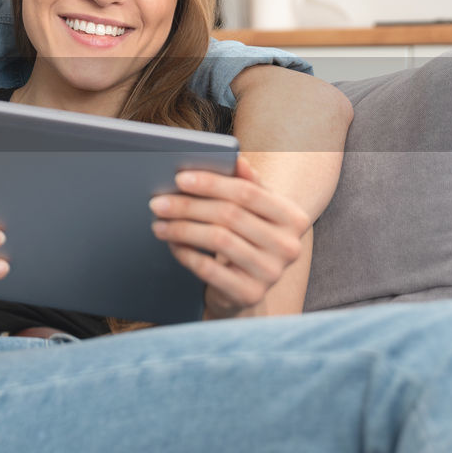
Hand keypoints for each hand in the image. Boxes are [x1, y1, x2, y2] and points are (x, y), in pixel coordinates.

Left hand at [149, 156, 309, 318]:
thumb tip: (236, 158)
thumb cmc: (247, 238)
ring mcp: (272, 273)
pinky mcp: (250, 294)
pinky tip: (172, 244)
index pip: (248, 192)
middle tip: (157, 203)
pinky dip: (185, 253)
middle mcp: (289, 246)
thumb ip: (247, 183)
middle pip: (230, 215)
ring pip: (218, 240)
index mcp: (293, 218)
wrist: (247, 286)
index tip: (179, 178)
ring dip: (182, 229)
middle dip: (188, 206)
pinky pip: (209, 269)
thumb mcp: (253, 210)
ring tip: (158, 224)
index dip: (211, 183)